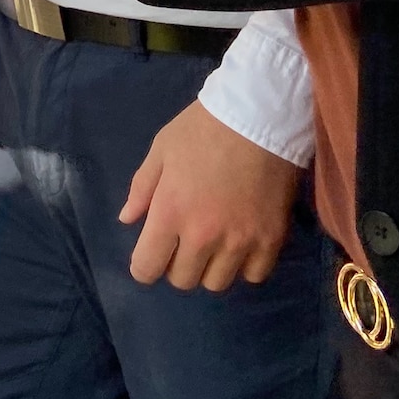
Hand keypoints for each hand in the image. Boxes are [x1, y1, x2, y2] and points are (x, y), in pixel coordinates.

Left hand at [123, 100, 300, 292]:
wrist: (260, 115)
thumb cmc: (203, 129)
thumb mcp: (162, 149)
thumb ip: (142, 188)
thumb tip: (127, 219)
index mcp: (170, 212)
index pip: (147, 267)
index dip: (143, 266)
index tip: (150, 256)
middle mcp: (203, 235)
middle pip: (183, 280)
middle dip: (176, 265)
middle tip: (183, 242)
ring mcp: (240, 240)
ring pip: (217, 283)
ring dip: (210, 268)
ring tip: (214, 245)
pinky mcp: (271, 240)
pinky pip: (254, 276)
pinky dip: (245, 266)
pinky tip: (242, 244)